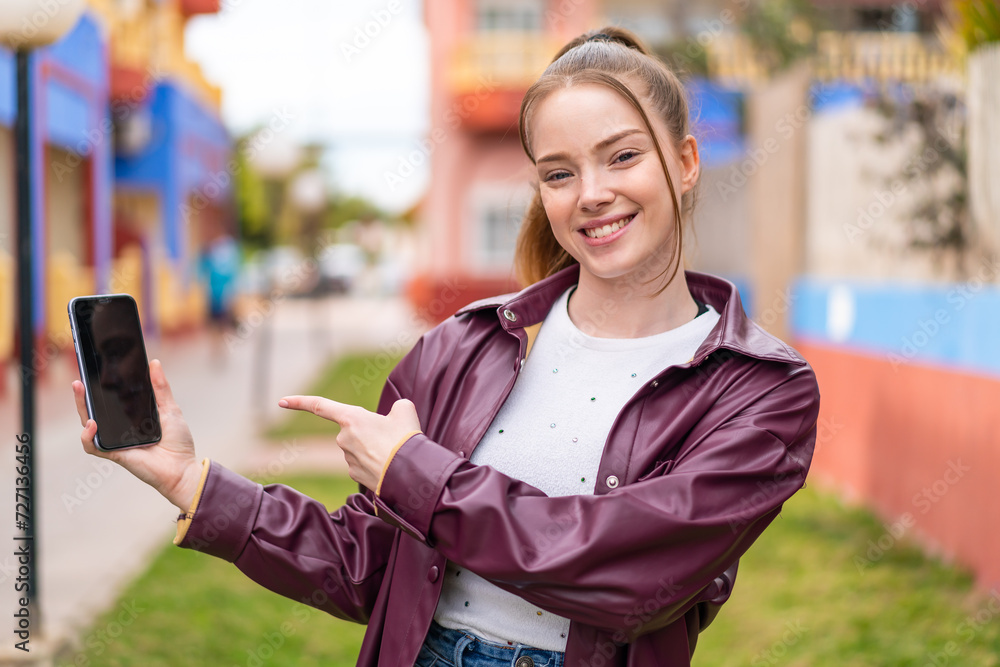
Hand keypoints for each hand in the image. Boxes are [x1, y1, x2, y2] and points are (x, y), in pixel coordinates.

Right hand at [72, 359, 202, 511]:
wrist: (182, 467)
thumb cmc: (178, 441)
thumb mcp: (170, 409)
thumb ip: (160, 388)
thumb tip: (154, 363)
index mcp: (132, 417)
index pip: (111, 401)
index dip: (100, 389)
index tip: (92, 372)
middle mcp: (120, 429)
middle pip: (94, 411)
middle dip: (83, 396)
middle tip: (79, 380)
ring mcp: (115, 441)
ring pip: (88, 426)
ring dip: (81, 409)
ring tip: (81, 392)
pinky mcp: (114, 453)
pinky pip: (93, 446)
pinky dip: (87, 436)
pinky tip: (92, 424)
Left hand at [277, 396, 420, 490]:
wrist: (409, 474)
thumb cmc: (405, 440)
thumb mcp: (405, 411)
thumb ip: (395, 408)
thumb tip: (393, 416)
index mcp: (351, 418)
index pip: (320, 406)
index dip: (299, 401)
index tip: (281, 401)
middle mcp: (343, 438)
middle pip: (353, 430)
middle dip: (370, 432)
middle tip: (393, 437)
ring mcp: (348, 459)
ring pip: (360, 448)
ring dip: (374, 449)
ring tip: (395, 453)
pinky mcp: (355, 475)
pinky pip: (364, 464)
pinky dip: (376, 464)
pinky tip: (390, 466)